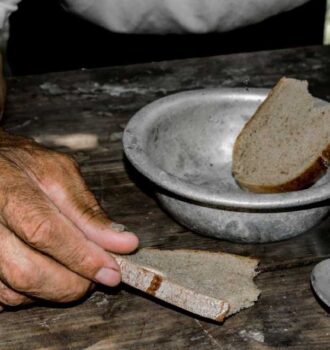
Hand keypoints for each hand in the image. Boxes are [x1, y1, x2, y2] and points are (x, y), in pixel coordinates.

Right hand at [0, 129, 137, 308]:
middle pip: (27, 271)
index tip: (112, 268)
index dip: (82, 257)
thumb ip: (89, 210)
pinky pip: (5, 294)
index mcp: (10, 189)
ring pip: (16, 289)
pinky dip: (35, 292)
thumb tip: (122, 242)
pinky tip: (51, 273)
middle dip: (72, 283)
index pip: (45, 232)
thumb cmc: (25, 166)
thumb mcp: (60, 174)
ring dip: (57, 290)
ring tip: (78, 273)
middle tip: (98, 275)